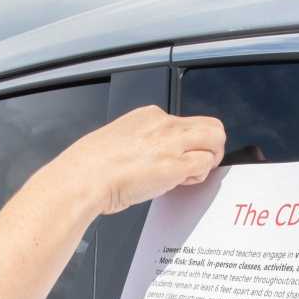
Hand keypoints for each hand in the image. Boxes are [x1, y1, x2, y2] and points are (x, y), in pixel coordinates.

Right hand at [37, 106, 225, 215]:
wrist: (82, 179)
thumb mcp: (116, 141)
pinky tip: (183, 182)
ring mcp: (171, 143)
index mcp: (148, 115)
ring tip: (194, 173)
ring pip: (216, 139)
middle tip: (201, 163)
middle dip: (211, 145)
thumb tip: (147, 159)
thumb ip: (139, 145)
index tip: (176, 155)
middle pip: (210, 126)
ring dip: (211, 158)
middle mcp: (164, 124)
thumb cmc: (89, 167)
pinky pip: (206, 165)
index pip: (184, 122)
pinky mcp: (175, 166)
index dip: (186, 142)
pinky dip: (200, 175)